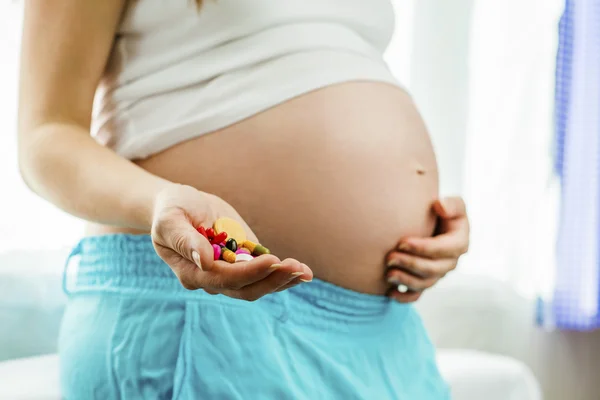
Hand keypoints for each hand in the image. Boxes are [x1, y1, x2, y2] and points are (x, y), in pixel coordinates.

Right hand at [151, 184, 312, 300]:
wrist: (180, 204)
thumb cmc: (171, 209)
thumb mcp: (171, 219)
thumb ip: (185, 240)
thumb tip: (206, 261)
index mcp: (193, 272)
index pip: (224, 279)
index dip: (249, 272)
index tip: (272, 259)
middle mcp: (213, 279)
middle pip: (246, 289)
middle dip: (271, 279)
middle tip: (295, 268)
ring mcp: (231, 272)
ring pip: (259, 286)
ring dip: (282, 280)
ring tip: (304, 272)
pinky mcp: (244, 261)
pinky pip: (265, 274)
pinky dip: (284, 274)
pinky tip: (304, 272)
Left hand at [385, 197, 469, 302]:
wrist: (433, 223)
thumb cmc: (442, 211)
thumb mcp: (453, 204)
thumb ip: (451, 204)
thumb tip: (440, 206)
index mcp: (459, 243)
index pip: (443, 249)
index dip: (423, 248)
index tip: (402, 242)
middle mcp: (451, 262)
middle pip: (433, 269)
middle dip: (410, 264)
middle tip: (390, 258)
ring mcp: (438, 274)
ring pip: (424, 284)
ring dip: (406, 281)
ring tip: (388, 274)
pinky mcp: (426, 281)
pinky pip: (417, 295)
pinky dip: (404, 297)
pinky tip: (390, 293)